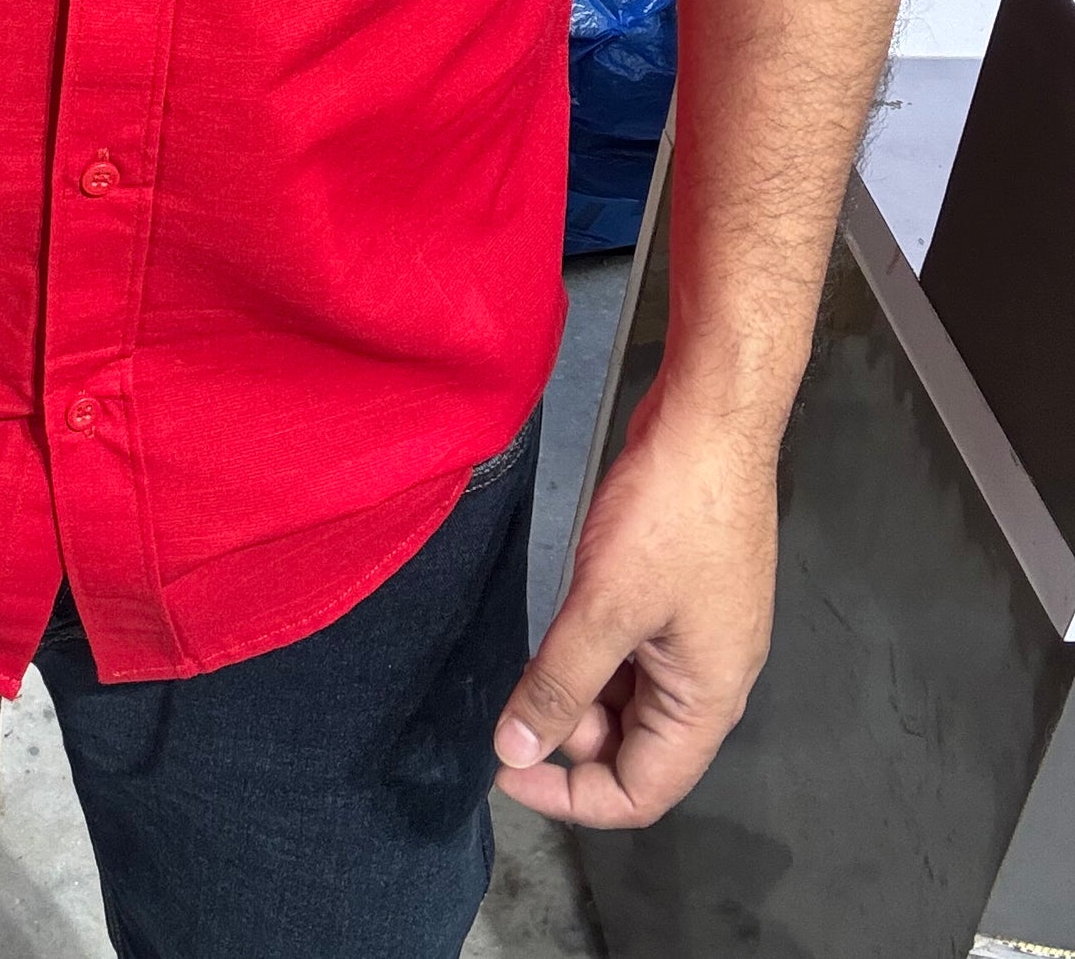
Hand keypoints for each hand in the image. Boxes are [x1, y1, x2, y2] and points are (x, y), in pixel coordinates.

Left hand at [492, 386, 776, 826]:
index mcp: (708, 701)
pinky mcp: (685, 595)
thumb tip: (516, 751)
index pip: (642, 793)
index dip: (570, 796)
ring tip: (538, 655)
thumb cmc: (668, 514)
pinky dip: (598, 653)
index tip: (505, 769)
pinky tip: (566, 623)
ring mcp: (702, 636)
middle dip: (574, 736)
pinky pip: (637, 653)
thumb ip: (560, 684)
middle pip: (639, 749)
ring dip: (583, 692)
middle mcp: (713, 679)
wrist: (712, 422)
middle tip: (521, 692)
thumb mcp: (605, 606)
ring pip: (634, 698)